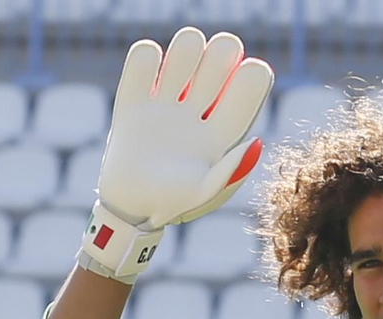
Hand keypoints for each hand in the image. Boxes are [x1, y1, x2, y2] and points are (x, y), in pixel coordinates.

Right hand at [79, 26, 273, 281]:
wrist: (128, 207)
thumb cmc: (172, 205)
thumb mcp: (203, 195)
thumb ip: (229, 172)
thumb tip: (255, 140)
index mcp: (224, 129)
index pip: (251, 85)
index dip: (253, 76)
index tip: (246, 77)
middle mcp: (200, 110)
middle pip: (222, 56)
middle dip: (220, 55)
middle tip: (207, 79)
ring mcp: (168, 103)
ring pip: (186, 48)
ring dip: (185, 49)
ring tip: (176, 78)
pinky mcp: (135, 100)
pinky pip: (142, 57)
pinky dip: (146, 57)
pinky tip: (147, 81)